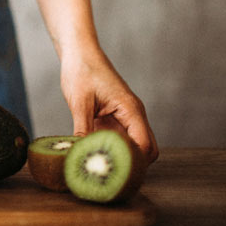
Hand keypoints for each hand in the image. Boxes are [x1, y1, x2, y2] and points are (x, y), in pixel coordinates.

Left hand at [60, 49, 158, 163]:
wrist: (79, 53)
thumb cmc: (81, 71)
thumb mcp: (79, 102)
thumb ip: (83, 128)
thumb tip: (82, 152)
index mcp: (131, 110)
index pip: (144, 145)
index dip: (133, 161)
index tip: (115, 171)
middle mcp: (133, 115)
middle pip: (146, 149)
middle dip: (132, 163)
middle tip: (110, 172)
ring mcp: (124, 117)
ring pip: (133, 145)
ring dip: (121, 155)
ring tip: (101, 164)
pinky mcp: (113, 118)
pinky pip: (119, 139)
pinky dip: (111, 148)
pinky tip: (95, 153)